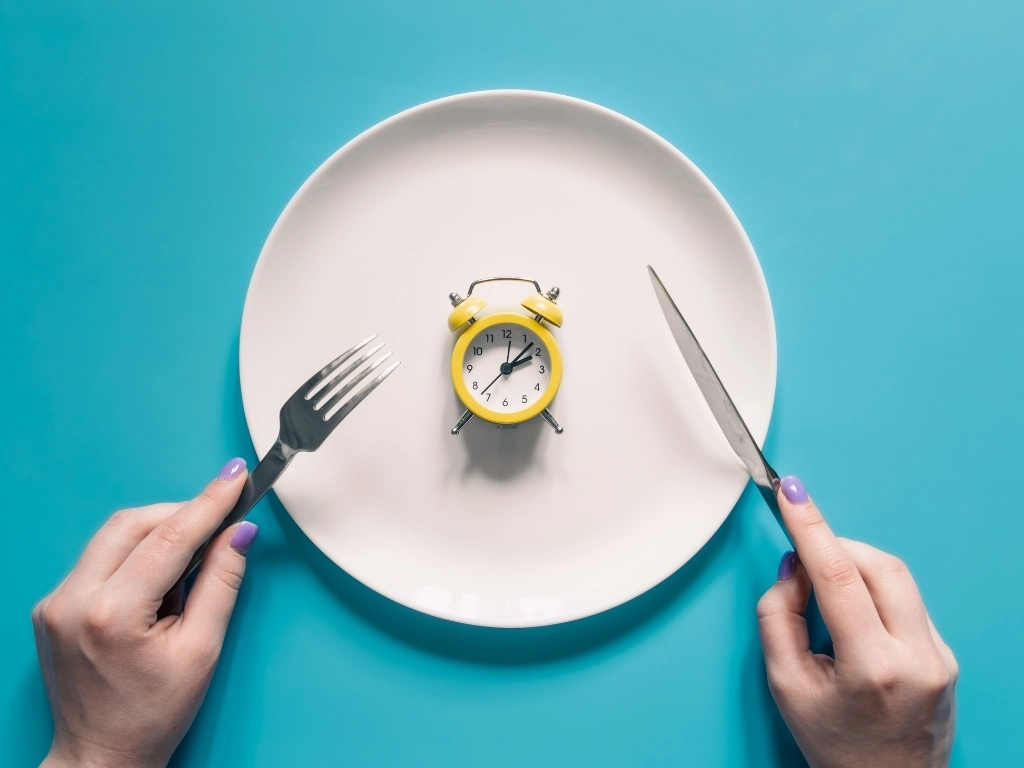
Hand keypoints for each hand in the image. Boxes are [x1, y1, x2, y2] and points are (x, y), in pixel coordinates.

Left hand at [32, 458, 258, 767]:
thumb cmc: (153, 714)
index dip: (209, 503)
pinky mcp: (52, 605)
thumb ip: (221, 583)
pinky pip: (100, 558)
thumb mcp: (202, 650)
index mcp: (112, 614)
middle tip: (222, 515)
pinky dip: (135, 554)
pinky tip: (158, 583)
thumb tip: (238, 533)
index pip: (169, 537)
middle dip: (182, 513)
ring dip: (159, 531)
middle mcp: (73, 600)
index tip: (235, 478)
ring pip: (114, 535)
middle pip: (134, 523)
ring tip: (192, 562)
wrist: (100, 755)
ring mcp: (55, 602)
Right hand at [757, 476, 956, 767]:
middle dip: (836, 546)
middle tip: (802, 556)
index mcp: (873, 667)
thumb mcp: (785, 684)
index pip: (839, 576)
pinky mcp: (946, 654)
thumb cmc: (833, 743)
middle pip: (878, 566)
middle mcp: (917, 657)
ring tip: (823, 592)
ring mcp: (939, 655)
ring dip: (855, 565)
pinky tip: (851, 616)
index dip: (811, 527)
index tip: (791, 493)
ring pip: (897, 576)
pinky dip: (873, 590)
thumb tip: (794, 568)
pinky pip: (907, 600)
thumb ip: (778, 616)